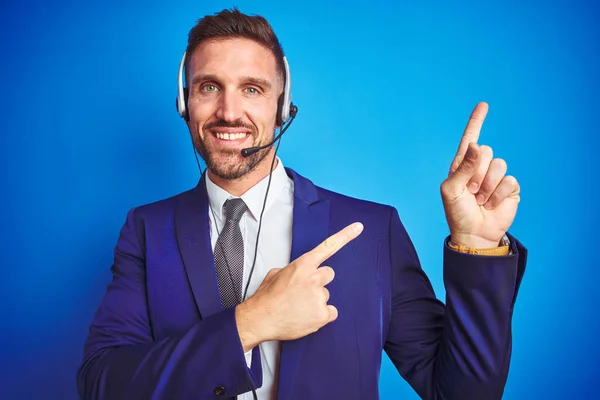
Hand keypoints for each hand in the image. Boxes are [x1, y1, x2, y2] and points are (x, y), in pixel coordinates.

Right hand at [236, 222, 363, 350]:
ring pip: (325, 295)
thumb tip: (297, 274)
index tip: (358, 227)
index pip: (328, 246)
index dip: (345, 236)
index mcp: (303, 265)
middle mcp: (314, 278)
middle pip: (328, 275)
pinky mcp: (322, 314)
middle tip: (303, 291)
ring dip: (315, 300)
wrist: (261, 318)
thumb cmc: (267, 298)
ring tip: (299, 306)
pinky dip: (321, 316)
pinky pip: (330, 312)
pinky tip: (307, 316)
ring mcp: (319, 296)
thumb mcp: (276, 273)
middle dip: (318, 281)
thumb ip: (293, 269)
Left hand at [441, 102, 520, 248]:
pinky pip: (509, 181)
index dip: (477, 121)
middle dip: (477, 173)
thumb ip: (464, 167)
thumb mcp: (452, 189)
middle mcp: (480, 167)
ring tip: (480, 199)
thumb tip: (477, 144)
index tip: (483, 105)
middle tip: (471, 191)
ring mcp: (495, 177)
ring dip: (487, 186)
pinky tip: (491, 204)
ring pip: (499, 165)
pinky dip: (498, 195)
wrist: (473, 233)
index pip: (470, 138)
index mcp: (462, 164)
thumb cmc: (457, 212)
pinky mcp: (509, 188)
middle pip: (486, 150)